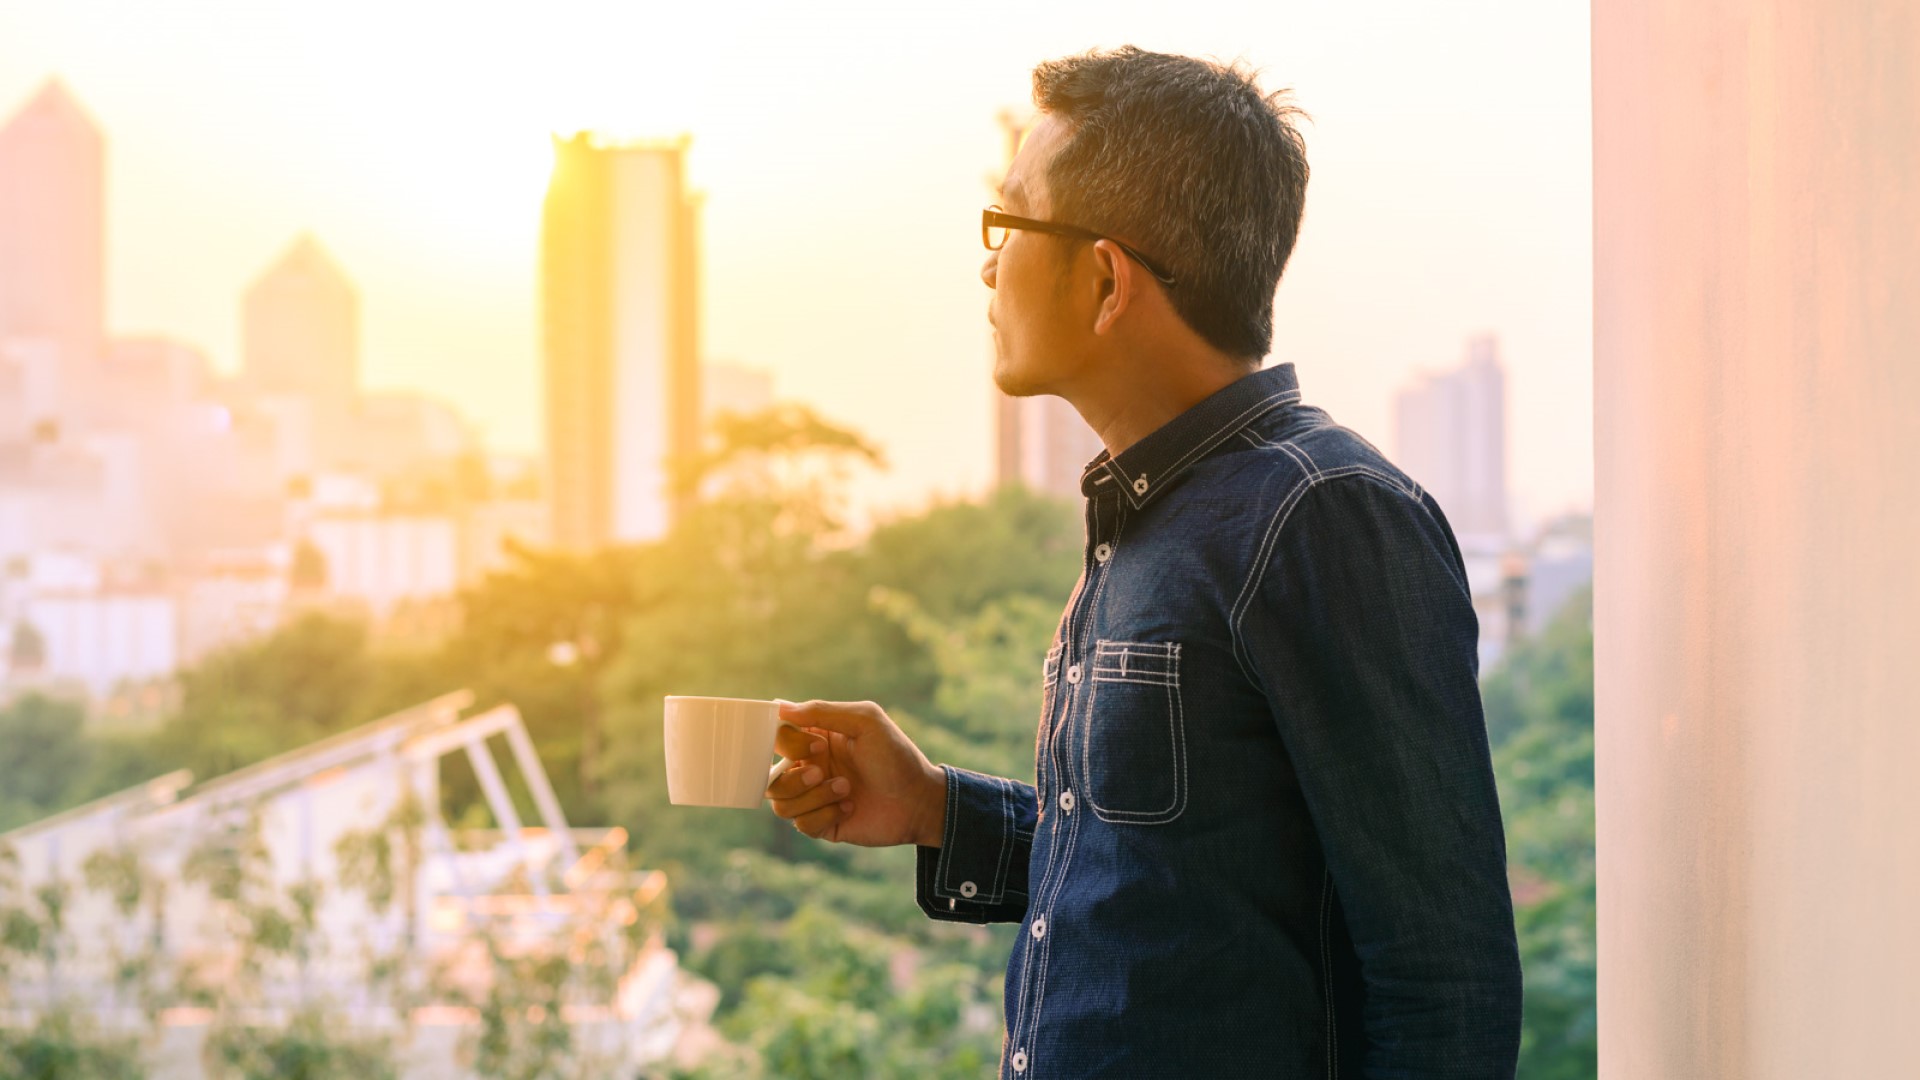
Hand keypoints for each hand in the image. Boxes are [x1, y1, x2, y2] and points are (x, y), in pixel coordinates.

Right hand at [765, 700, 946, 847]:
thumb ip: (822, 711)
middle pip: (769, 774)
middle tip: (822, 772)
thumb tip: (779, 707)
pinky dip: (825, 815)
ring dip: (813, 797)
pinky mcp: (821, 823)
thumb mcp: (866, 721)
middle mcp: (809, 766)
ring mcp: (813, 797)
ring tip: (846, 790)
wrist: (919, 800)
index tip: (819, 744)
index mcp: (815, 738)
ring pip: (780, 802)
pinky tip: (850, 808)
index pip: (776, 736)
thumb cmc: (896, 756)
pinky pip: (801, 824)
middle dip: (795, 777)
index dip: (788, 742)